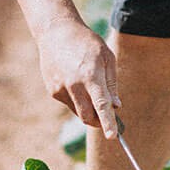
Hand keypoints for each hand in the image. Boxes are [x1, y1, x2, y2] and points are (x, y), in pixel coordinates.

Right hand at [36, 22, 120, 138]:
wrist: (56, 32)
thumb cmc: (87, 42)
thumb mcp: (107, 57)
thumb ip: (112, 83)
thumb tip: (116, 106)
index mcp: (91, 75)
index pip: (101, 105)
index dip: (107, 122)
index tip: (113, 137)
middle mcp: (74, 85)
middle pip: (88, 116)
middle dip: (99, 121)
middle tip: (108, 116)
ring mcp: (61, 89)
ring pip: (78, 111)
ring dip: (88, 108)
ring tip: (89, 85)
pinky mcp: (52, 91)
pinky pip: (69, 103)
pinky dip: (77, 99)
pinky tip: (75, 80)